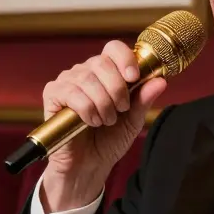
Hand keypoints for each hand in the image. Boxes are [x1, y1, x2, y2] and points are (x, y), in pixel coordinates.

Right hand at [40, 40, 167, 212]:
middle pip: (102, 62)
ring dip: (103, 104)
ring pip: (87, 79)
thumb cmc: (109, 140)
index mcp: (106, 72)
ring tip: (106, 121)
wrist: (89, 165)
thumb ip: (144, 99)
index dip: (125, 59)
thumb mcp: (133, 120)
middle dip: (117, 89)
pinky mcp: (52, 94)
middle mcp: (85, 71)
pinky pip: (71, 92)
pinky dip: (86, 109)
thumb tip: (161, 80)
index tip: (134, 78)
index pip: (114, 49)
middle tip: (120, 110)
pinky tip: (90, 122)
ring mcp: (67, 81)